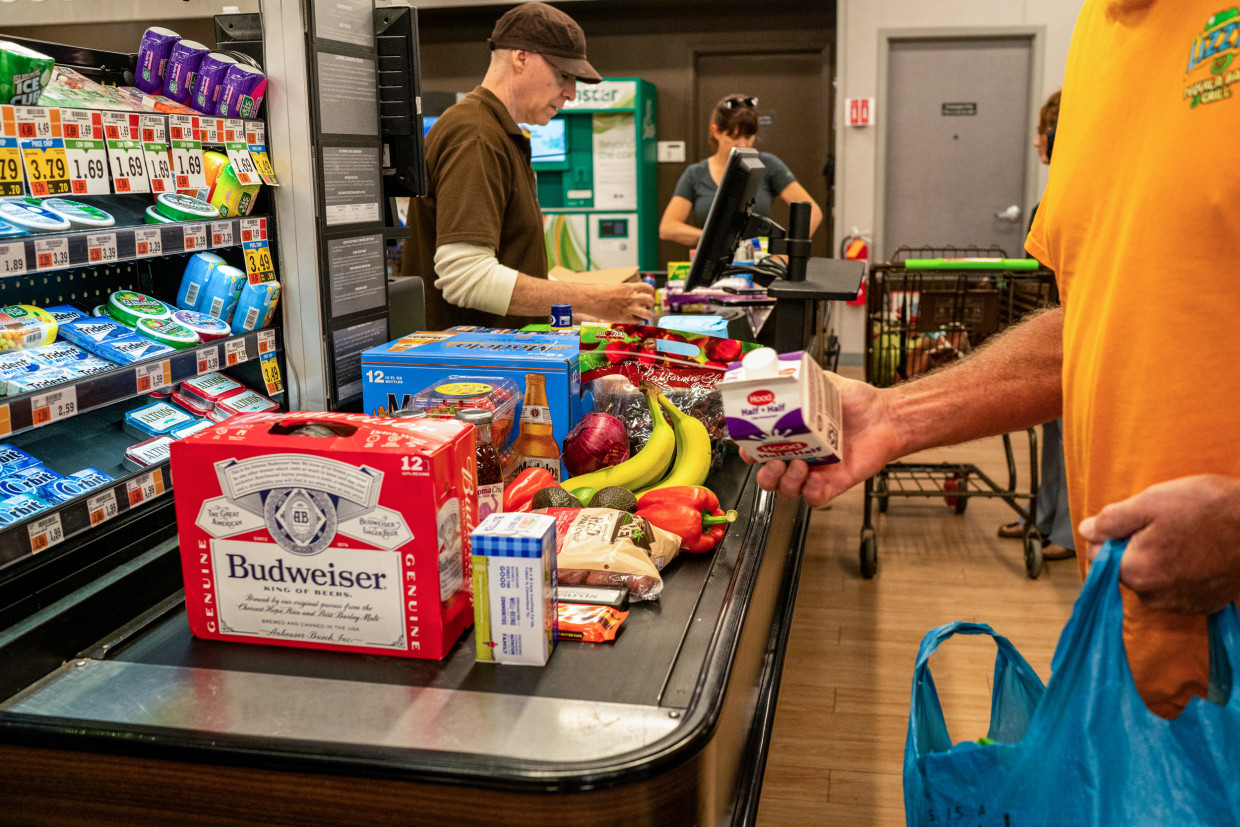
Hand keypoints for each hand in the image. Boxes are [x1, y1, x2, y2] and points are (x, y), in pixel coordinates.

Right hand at [587, 282, 654, 323]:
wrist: (591, 299)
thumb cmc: (600, 291)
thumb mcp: (615, 286)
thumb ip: (624, 291)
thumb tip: (628, 294)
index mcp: (629, 287)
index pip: (647, 287)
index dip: (649, 291)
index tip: (649, 293)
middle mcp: (632, 297)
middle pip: (649, 300)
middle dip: (650, 303)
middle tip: (648, 305)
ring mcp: (629, 308)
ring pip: (646, 313)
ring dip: (648, 314)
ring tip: (647, 315)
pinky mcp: (624, 316)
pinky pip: (636, 320)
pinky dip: (638, 320)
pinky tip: (637, 320)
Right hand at [742, 373, 904, 507]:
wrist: (886, 416)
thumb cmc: (858, 403)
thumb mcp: (826, 384)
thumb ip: (803, 378)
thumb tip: (782, 368)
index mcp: (791, 436)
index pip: (759, 450)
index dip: (748, 451)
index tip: (746, 445)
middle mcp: (800, 456)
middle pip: (768, 477)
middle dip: (764, 474)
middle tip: (772, 461)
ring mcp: (815, 472)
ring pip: (787, 491)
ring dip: (785, 482)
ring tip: (797, 465)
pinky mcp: (833, 484)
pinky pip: (814, 499)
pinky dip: (809, 493)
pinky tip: (813, 478)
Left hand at [1080, 475, 1239, 614]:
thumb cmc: (1205, 508)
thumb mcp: (1150, 502)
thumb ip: (1111, 520)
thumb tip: (1086, 530)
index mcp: (1134, 572)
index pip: (1099, 556)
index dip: (1111, 535)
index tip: (1134, 521)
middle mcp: (1154, 596)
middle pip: (1126, 570)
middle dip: (1135, 549)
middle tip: (1163, 526)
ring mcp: (1182, 604)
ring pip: (1152, 580)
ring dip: (1159, 561)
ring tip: (1184, 538)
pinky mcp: (1205, 605)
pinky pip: (1178, 589)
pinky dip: (1182, 574)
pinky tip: (1198, 554)